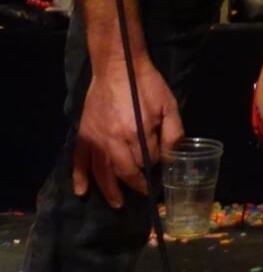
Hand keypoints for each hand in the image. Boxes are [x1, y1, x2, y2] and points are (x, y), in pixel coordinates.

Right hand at [73, 54, 182, 206]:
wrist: (117, 68)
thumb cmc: (147, 85)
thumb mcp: (169, 106)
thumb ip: (173, 133)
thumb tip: (174, 156)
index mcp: (137, 133)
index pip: (148, 159)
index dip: (157, 164)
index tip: (162, 167)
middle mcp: (113, 141)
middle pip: (124, 171)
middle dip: (135, 184)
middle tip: (144, 194)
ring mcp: (96, 139)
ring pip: (101, 172)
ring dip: (109, 190)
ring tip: (116, 203)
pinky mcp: (84, 134)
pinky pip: (79, 160)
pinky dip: (79, 176)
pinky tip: (82, 190)